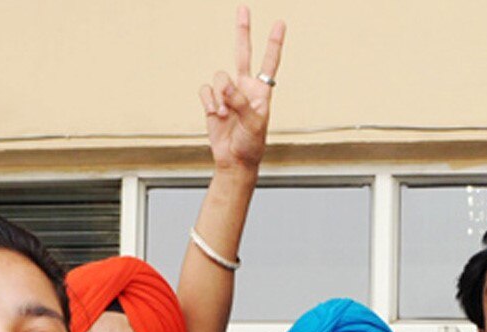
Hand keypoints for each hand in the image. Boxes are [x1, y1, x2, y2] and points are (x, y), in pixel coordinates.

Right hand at [202, 5, 283, 174]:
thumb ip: (241, 101)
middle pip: (242, 53)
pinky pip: (206, 90)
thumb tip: (225, 85)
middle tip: (243, 9)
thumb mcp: (253, 124)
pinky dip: (209, 102)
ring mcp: (228, 94)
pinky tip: (216, 116)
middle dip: (242, 31)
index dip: (274, 44)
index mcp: (261, 92)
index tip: (280, 24)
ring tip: (227, 116)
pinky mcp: (213, 101)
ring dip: (221, 97)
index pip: (269, 64)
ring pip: (219, 77)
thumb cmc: (250, 145)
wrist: (234, 161)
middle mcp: (245, 88)